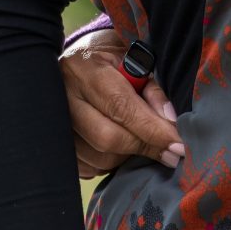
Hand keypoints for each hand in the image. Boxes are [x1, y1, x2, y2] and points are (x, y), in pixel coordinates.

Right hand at [58, 35, 183, 175]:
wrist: (78, 65)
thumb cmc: (113, 61)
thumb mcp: (136, 62)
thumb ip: (154, 90)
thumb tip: (170, 122)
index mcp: (84, 68)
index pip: (120, 105)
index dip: (151, 128)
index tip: (178, 144)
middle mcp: (62, 96)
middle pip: (107, 137)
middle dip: (144, 146)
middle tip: (171, 152)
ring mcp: (53, 125)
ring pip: (100, 157)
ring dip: (128, 155)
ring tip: (141, 137)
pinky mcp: (54, 147)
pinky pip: (90, 168)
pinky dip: (111, 162)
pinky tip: (120, 145)